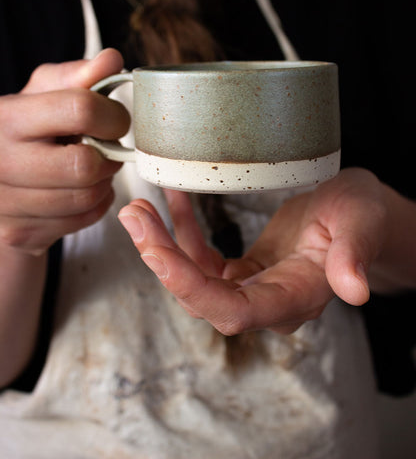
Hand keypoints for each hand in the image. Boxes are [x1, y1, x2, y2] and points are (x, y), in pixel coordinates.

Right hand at [0, 48, 129, 255]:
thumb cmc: (26, 127)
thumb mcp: (42, 92)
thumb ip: (77, 75)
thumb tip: (112, 60)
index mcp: (7, 117)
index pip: (79, 109)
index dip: (111, 114)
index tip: (115, 119)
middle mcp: (0, 161)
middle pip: (85, 165)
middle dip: (109, 155)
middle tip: (107, 148)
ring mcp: (6, 203)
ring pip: (87, 197)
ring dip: (104, 182)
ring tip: (94, 167)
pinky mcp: (19, 233)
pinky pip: (83, 221)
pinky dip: (96, 205)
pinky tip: (85, 190)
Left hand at [119, 168, 393, 334]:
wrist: (356, 213)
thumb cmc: (362, 215)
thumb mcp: (361, 222)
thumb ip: (354, 255)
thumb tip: (355, 291)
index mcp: (296, 296)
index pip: (236, 311)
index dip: (192, 288)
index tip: (156, 253)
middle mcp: (268, 302)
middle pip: (204, 298)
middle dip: (163, 261)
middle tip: (134, 218)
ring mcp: (253, 288)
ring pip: (196, 280)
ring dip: (163, 247)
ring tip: (139, 209)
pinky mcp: (243, 271)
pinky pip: (203, 258)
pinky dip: (183, 231)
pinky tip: (171, 200)